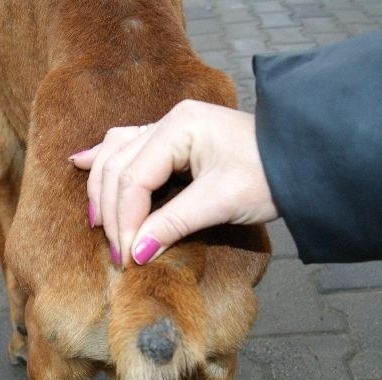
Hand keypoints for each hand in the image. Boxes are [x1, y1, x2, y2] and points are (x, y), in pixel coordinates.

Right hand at [71, 99, 278, 265]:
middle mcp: (169, 121)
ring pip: (116, 153)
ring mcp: (170, 127)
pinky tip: (80, 162)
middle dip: (113, 211)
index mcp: (179, 128)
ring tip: (96, 220)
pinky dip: (105, 159)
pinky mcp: (174, 138)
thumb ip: (173, 224)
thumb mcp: (220, 202)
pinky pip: (127, 145)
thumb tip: (136, 253)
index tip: (128, 257)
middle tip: (117, 251)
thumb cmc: (268, 176)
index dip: (126, 221)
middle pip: (118, 166)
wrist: (302, 159)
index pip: (134, 178)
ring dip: (103, 187)